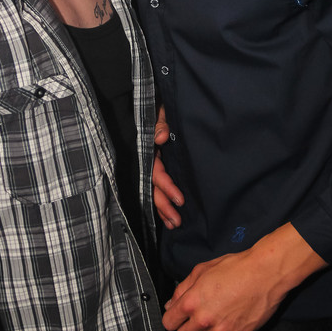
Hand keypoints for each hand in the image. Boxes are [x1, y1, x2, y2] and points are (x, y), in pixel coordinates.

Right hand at [153, 106, 183, 228]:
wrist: (167, 106)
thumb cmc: (165, 108)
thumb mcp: (164, 112)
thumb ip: (162, 123)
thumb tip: (160, 138)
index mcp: (150, 149)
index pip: (156, 172)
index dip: (166, 186)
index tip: (180, 199)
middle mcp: (151, 161)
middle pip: (154, 187)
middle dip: (164, 205)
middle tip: (177, 221)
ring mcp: (157, 166)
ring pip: (156, 191)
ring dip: (163, 209)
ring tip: (175, 224)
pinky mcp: (164, 169)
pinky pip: (160, 189)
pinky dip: (164, 204)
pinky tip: (170, 217)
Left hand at [162, 224, 326, 330]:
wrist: (265, 273)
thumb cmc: (235, 267)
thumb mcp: (202, 270)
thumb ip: (183, 289)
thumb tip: (172, 305)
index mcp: (191, 302)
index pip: (168, 323)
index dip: (173, 318)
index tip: (179, 315)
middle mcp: (203, 320)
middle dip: (187, 327)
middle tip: (198, 317)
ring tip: (214, 322)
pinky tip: (225, 330)